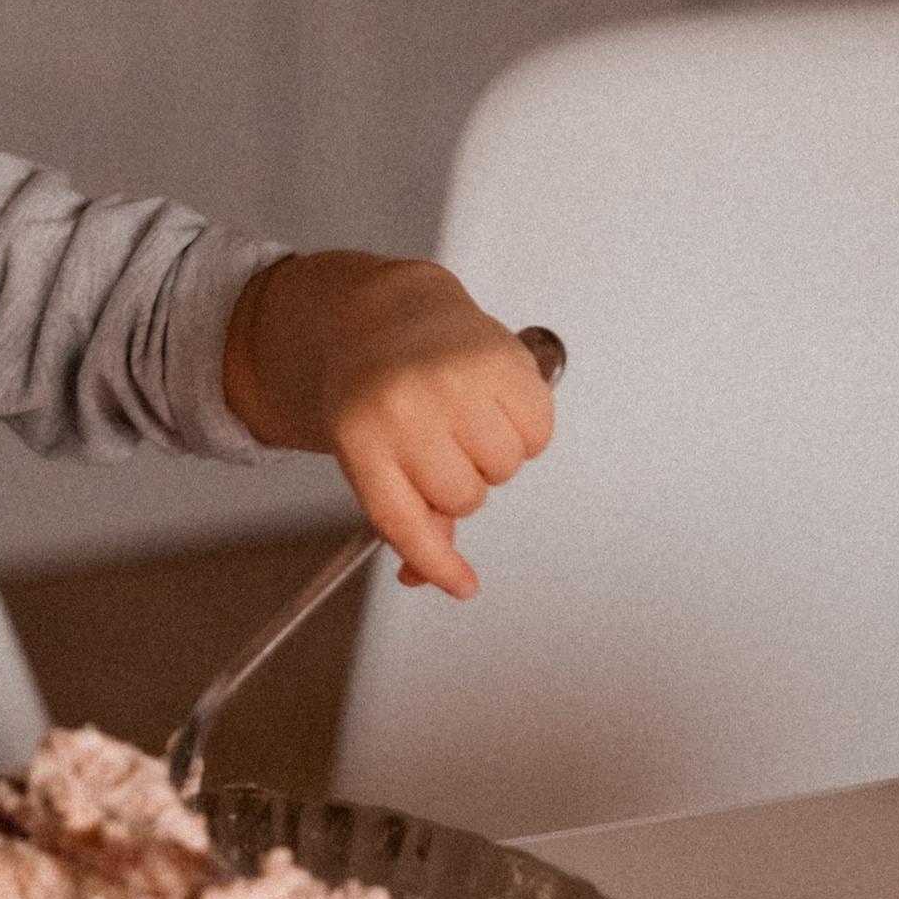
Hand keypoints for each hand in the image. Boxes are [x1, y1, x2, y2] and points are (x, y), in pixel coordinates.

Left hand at [224, 253, 553, 598]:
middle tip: (444, 443)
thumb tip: (426, 578)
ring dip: (494, 452)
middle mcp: (405, 408)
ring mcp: (454, 382)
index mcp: (361, 437)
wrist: (388, 313)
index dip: (436, 563)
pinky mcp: (501, 360)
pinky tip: (495, 399)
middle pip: (464, 498)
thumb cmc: (379, 391)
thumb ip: (406, 513)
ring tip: (467, 415)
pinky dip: (526, 426)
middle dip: (461, 481)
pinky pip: (538, 433)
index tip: (461, 586)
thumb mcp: (371, 450)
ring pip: (504, 467)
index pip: (403, 521)